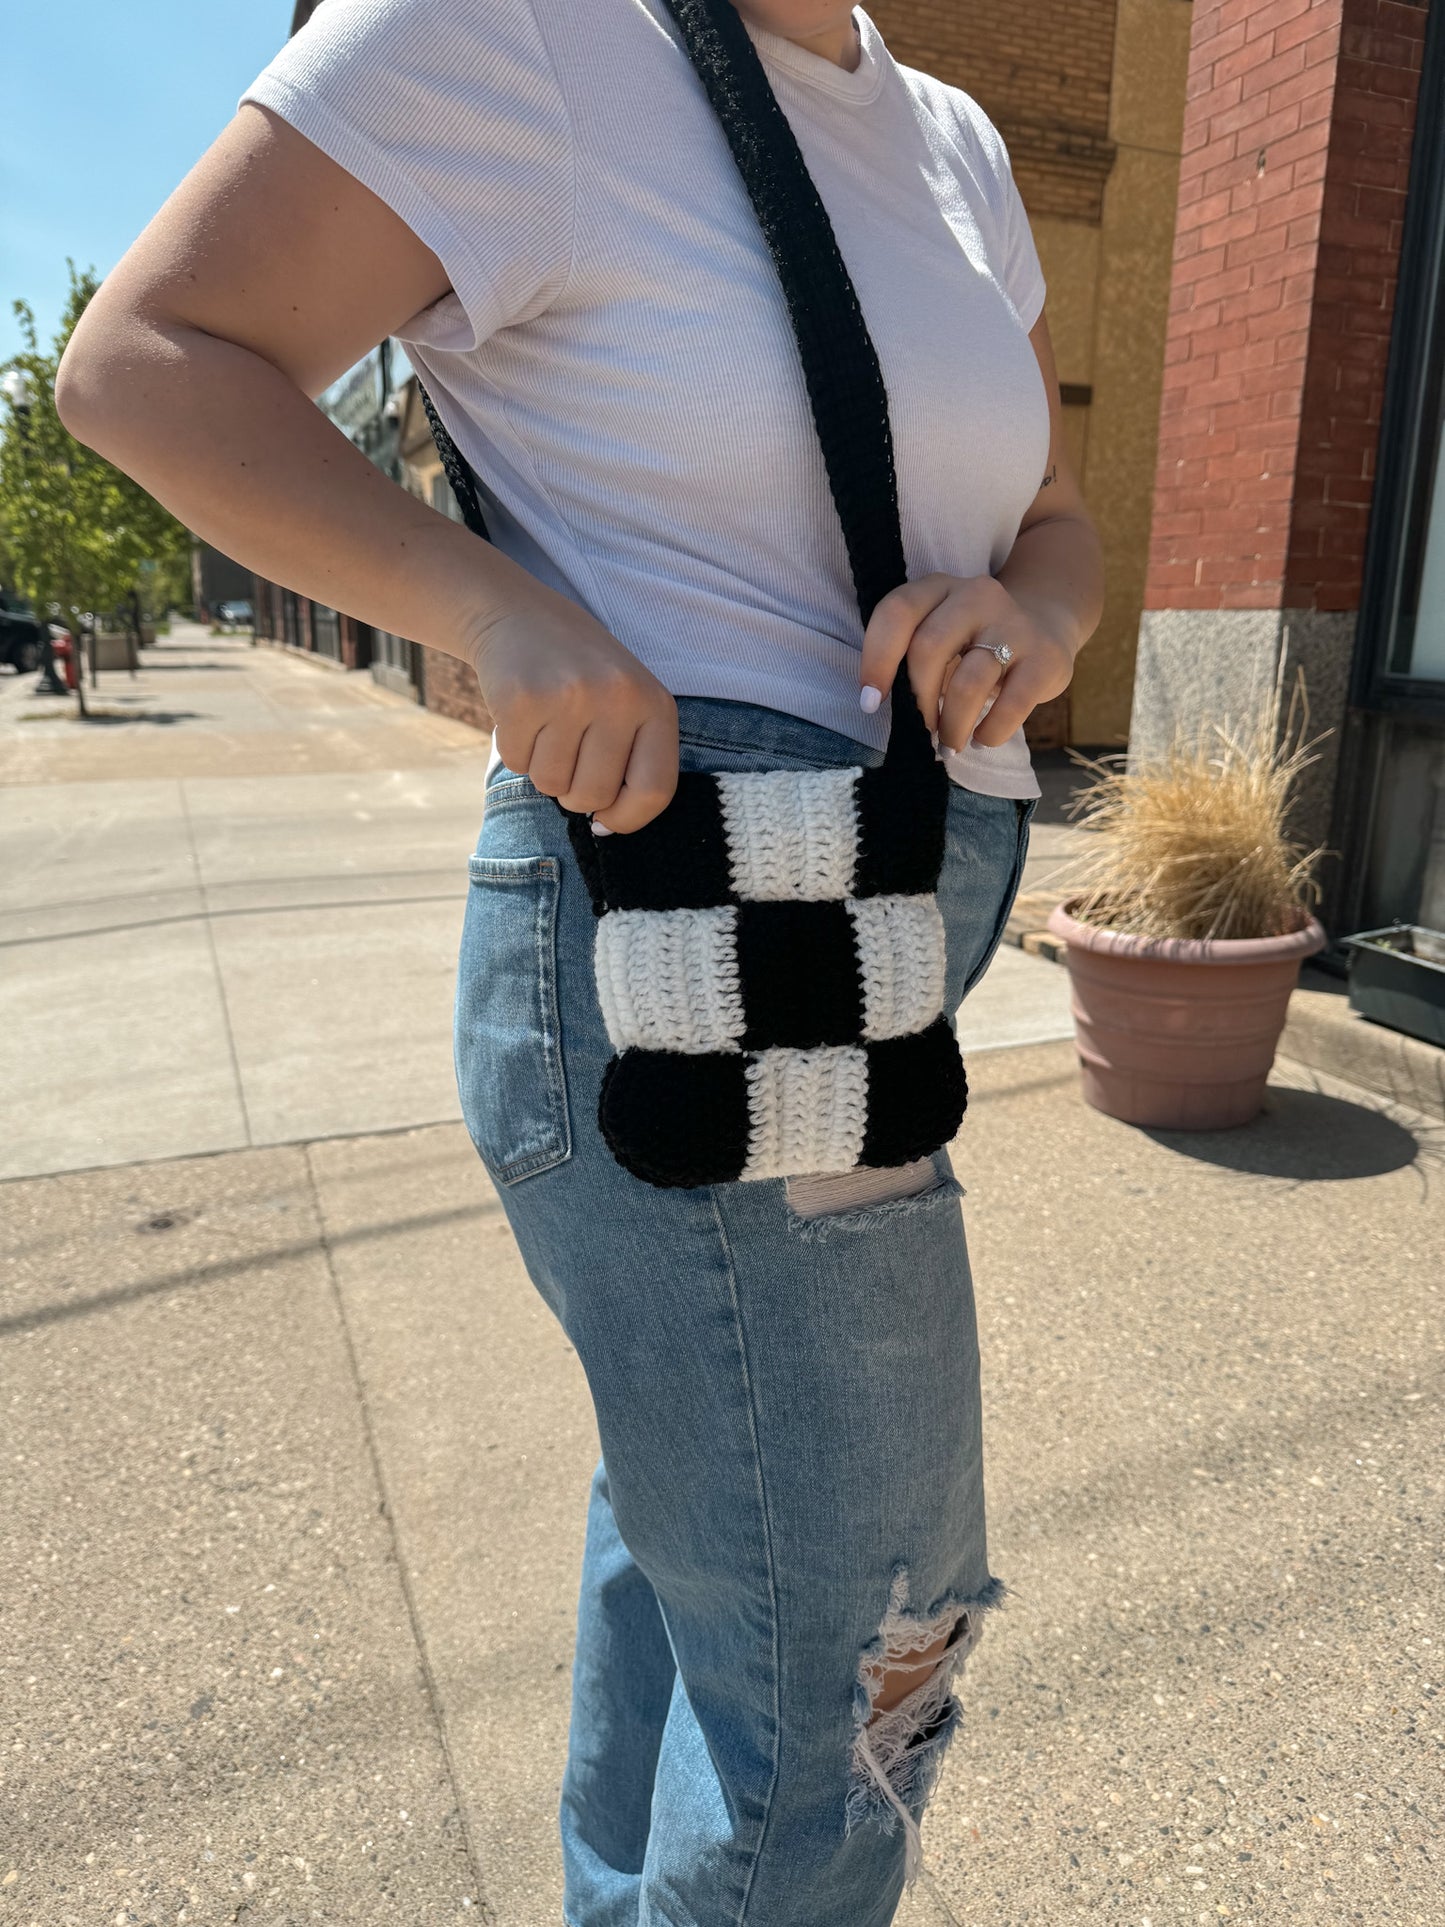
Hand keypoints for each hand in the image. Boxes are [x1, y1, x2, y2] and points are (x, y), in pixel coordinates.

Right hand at [463, 584, 678, 831]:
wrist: (519, 616)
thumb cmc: (581, 675)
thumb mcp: (627, 703)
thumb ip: (631, 760)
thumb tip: (605, 829)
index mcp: (655, 704)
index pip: (655, 791)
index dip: (627, 819)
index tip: (605, 818)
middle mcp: (617, 697)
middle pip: (595, 796)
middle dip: (574, 793)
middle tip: (568, 756)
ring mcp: (569, 696)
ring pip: (551, 785)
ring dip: (542, 769)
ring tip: (547, 728)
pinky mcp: (521, 698)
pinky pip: (516, 763)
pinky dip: (514, 751)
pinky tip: (523, 716)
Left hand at [858, 572, 1076, 751]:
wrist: (1046, 628)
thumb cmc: (973, 642)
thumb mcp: (938, 634)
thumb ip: (909, 657)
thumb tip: (879, 706)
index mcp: (938, 587)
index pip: (897, 612)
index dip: (877, 659)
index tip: (871, 703)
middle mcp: (976, 595)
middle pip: (929, 650)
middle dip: (918, 702)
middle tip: (921, 731)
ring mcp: (1014, 623)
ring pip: (968, 683)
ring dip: (952, 726)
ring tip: (950, 745)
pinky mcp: (1045, 658)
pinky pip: (1012, 705)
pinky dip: (991, 732)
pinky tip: (983, 739)